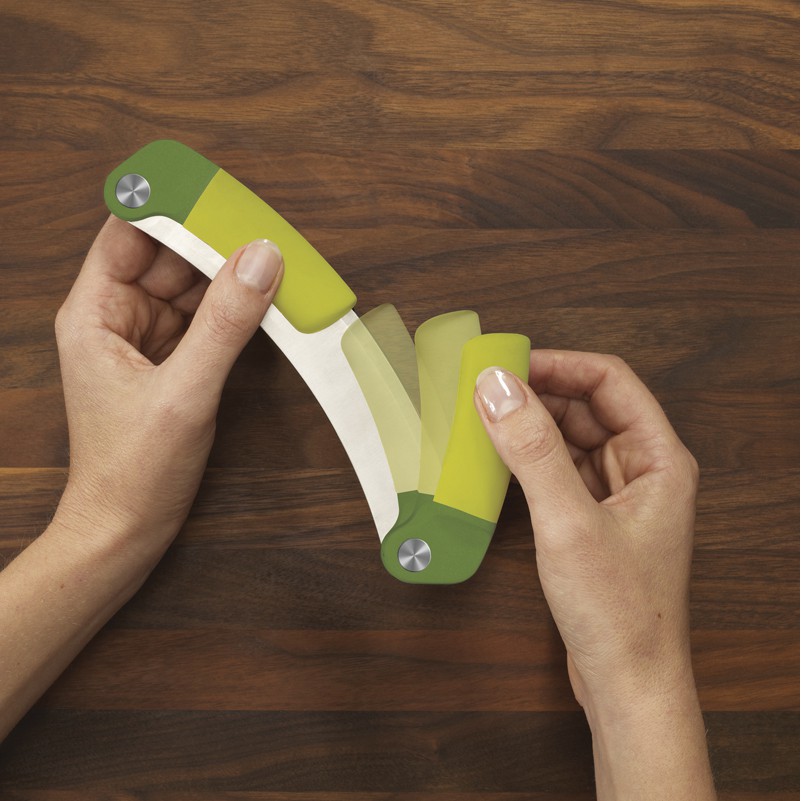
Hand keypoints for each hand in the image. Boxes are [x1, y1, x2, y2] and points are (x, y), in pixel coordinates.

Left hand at [54, 215, 283, 542]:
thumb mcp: (184, 392)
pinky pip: (206, 319)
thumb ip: (225, 324)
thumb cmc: (133, 469)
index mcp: (95, 313)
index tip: (213, 190)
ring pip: (192, 287)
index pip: (129, 234)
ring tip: (272, 260)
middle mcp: (118, 318)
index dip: (169, 206)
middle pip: (169, 257)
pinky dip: (234, 309)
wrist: (126, 528)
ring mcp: (147, 340)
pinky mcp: (173, 362)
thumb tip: (260, 260)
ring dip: (229, 275)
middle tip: (261, 227)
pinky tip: (263, 300)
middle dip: (213, 242)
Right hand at [475, 351, 714, 799]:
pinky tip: (497, 460)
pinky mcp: (593, 521)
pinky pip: (559, 471)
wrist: (628, 687)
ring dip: (530, 426)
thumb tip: (497, 386)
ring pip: (571, 439)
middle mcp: (642, 470)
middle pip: (588, 406)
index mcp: (658, 458)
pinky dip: (529, 460)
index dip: (558, 365)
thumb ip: (532, 449)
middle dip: (537, 393)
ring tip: (483, 419)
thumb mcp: (568, 521)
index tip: (507, 364)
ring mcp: (617, 497)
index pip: (609, 381)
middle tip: (483, 390)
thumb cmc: (618, 611)